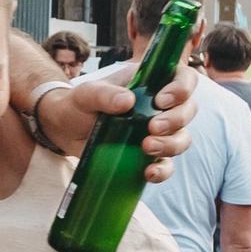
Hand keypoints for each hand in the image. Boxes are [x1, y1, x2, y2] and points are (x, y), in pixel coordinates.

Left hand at [37, 62, 197, 183]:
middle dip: (176, 120)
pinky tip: (149, 173)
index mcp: (150, 83)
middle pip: (187, 110)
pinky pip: (166, 164)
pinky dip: (163, 169)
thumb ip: (104, 94)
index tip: (161, 101)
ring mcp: (157, 132)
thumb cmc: (77, 104)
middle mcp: (159, 106)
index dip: (181, 88)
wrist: (62, 129)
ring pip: (182, 138)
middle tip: (153, 128)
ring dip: (171, 145)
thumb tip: (128, 101)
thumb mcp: (86, 94)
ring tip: (147, 147)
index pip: (183, 78)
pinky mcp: (148, 155)